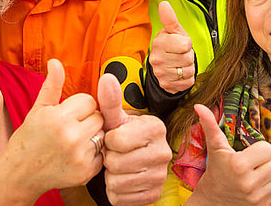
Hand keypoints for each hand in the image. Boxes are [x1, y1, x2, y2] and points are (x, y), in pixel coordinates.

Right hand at [3, 60, 103, 194]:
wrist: (19, 176)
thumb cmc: (28, 140)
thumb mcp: (37, 110)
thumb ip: (52, 85)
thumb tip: (55, 62)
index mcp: (58, 118)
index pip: (89, 101)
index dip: (79, 106)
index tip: (68, 115)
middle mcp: (71, 137)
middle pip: (98, 117)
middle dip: (88, 120)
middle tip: (71, 129)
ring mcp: (79, 156)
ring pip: (102, 134)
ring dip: (93, 136)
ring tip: (74, 141)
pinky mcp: (86, 172)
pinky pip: (102, 154)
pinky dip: (93, 154)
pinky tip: (76, 155)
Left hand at [98, 73, 171, 204]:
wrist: (134, 157)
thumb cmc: (123, 134)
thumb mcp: (116, 118)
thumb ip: (110, 100)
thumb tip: (107, 77)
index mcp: (156, 128)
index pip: (116, 140)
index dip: (108, 139)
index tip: (114, 136)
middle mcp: (163, 152)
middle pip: (115, 163)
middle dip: (109, 158)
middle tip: (115, 153)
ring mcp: (160, 176)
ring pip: (116, 182)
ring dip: (110, 175)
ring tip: (118, 165)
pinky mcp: (153, 195)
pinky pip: (119, 199)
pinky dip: (115, 192)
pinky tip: (122, 179)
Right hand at [148, 1, 194, 92]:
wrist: (165, 66)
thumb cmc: (172, 46)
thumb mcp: (174, 32)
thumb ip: (170, 20)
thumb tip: (164, 4)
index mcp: (159, 43)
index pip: (185, 44)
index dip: (187, 44)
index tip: (180, 44)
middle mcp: (156, 59)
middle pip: (188, 58)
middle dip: (188, 56)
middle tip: (180, 55)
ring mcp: (160, 73)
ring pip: (188, 71)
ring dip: (188, 68)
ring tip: (180, 64)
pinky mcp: (166, 85)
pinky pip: (188, 83)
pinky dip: (187, 79)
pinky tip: (179, 74)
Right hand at [188, 105, 270, 205]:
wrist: (211, 204)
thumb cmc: (214, 173)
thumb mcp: (214, 150)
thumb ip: (209, 126)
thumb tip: (199, 106)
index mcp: (238, 165)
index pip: (268, 149)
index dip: (259, 149)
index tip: (248, 153)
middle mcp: (249, 183)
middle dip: (266, 161)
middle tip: (253, 164)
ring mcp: (258, 198)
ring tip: (256, 174)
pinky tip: (259, 186)